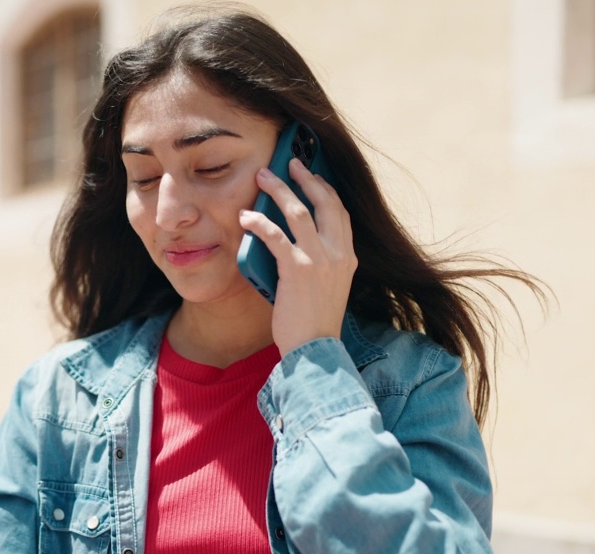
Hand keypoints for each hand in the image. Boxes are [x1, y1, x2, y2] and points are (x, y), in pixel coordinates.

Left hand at [238, 157, 356, 356]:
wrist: (316, 349)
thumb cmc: (315, 321)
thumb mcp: (328, 286)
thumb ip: (320, 262)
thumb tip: (294, 242)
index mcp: (348, 257)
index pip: (340, 212)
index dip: (325, 188)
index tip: (311, 175)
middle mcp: (339, 253)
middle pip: (324, 202)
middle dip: (304, 178)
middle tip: (287, 162)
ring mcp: (320, 260)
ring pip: (299, 212)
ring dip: (279, 190)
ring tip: (261, 177)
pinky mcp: (297, 270)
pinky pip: (276, 237)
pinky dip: (259, 223)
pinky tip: (245, 217)